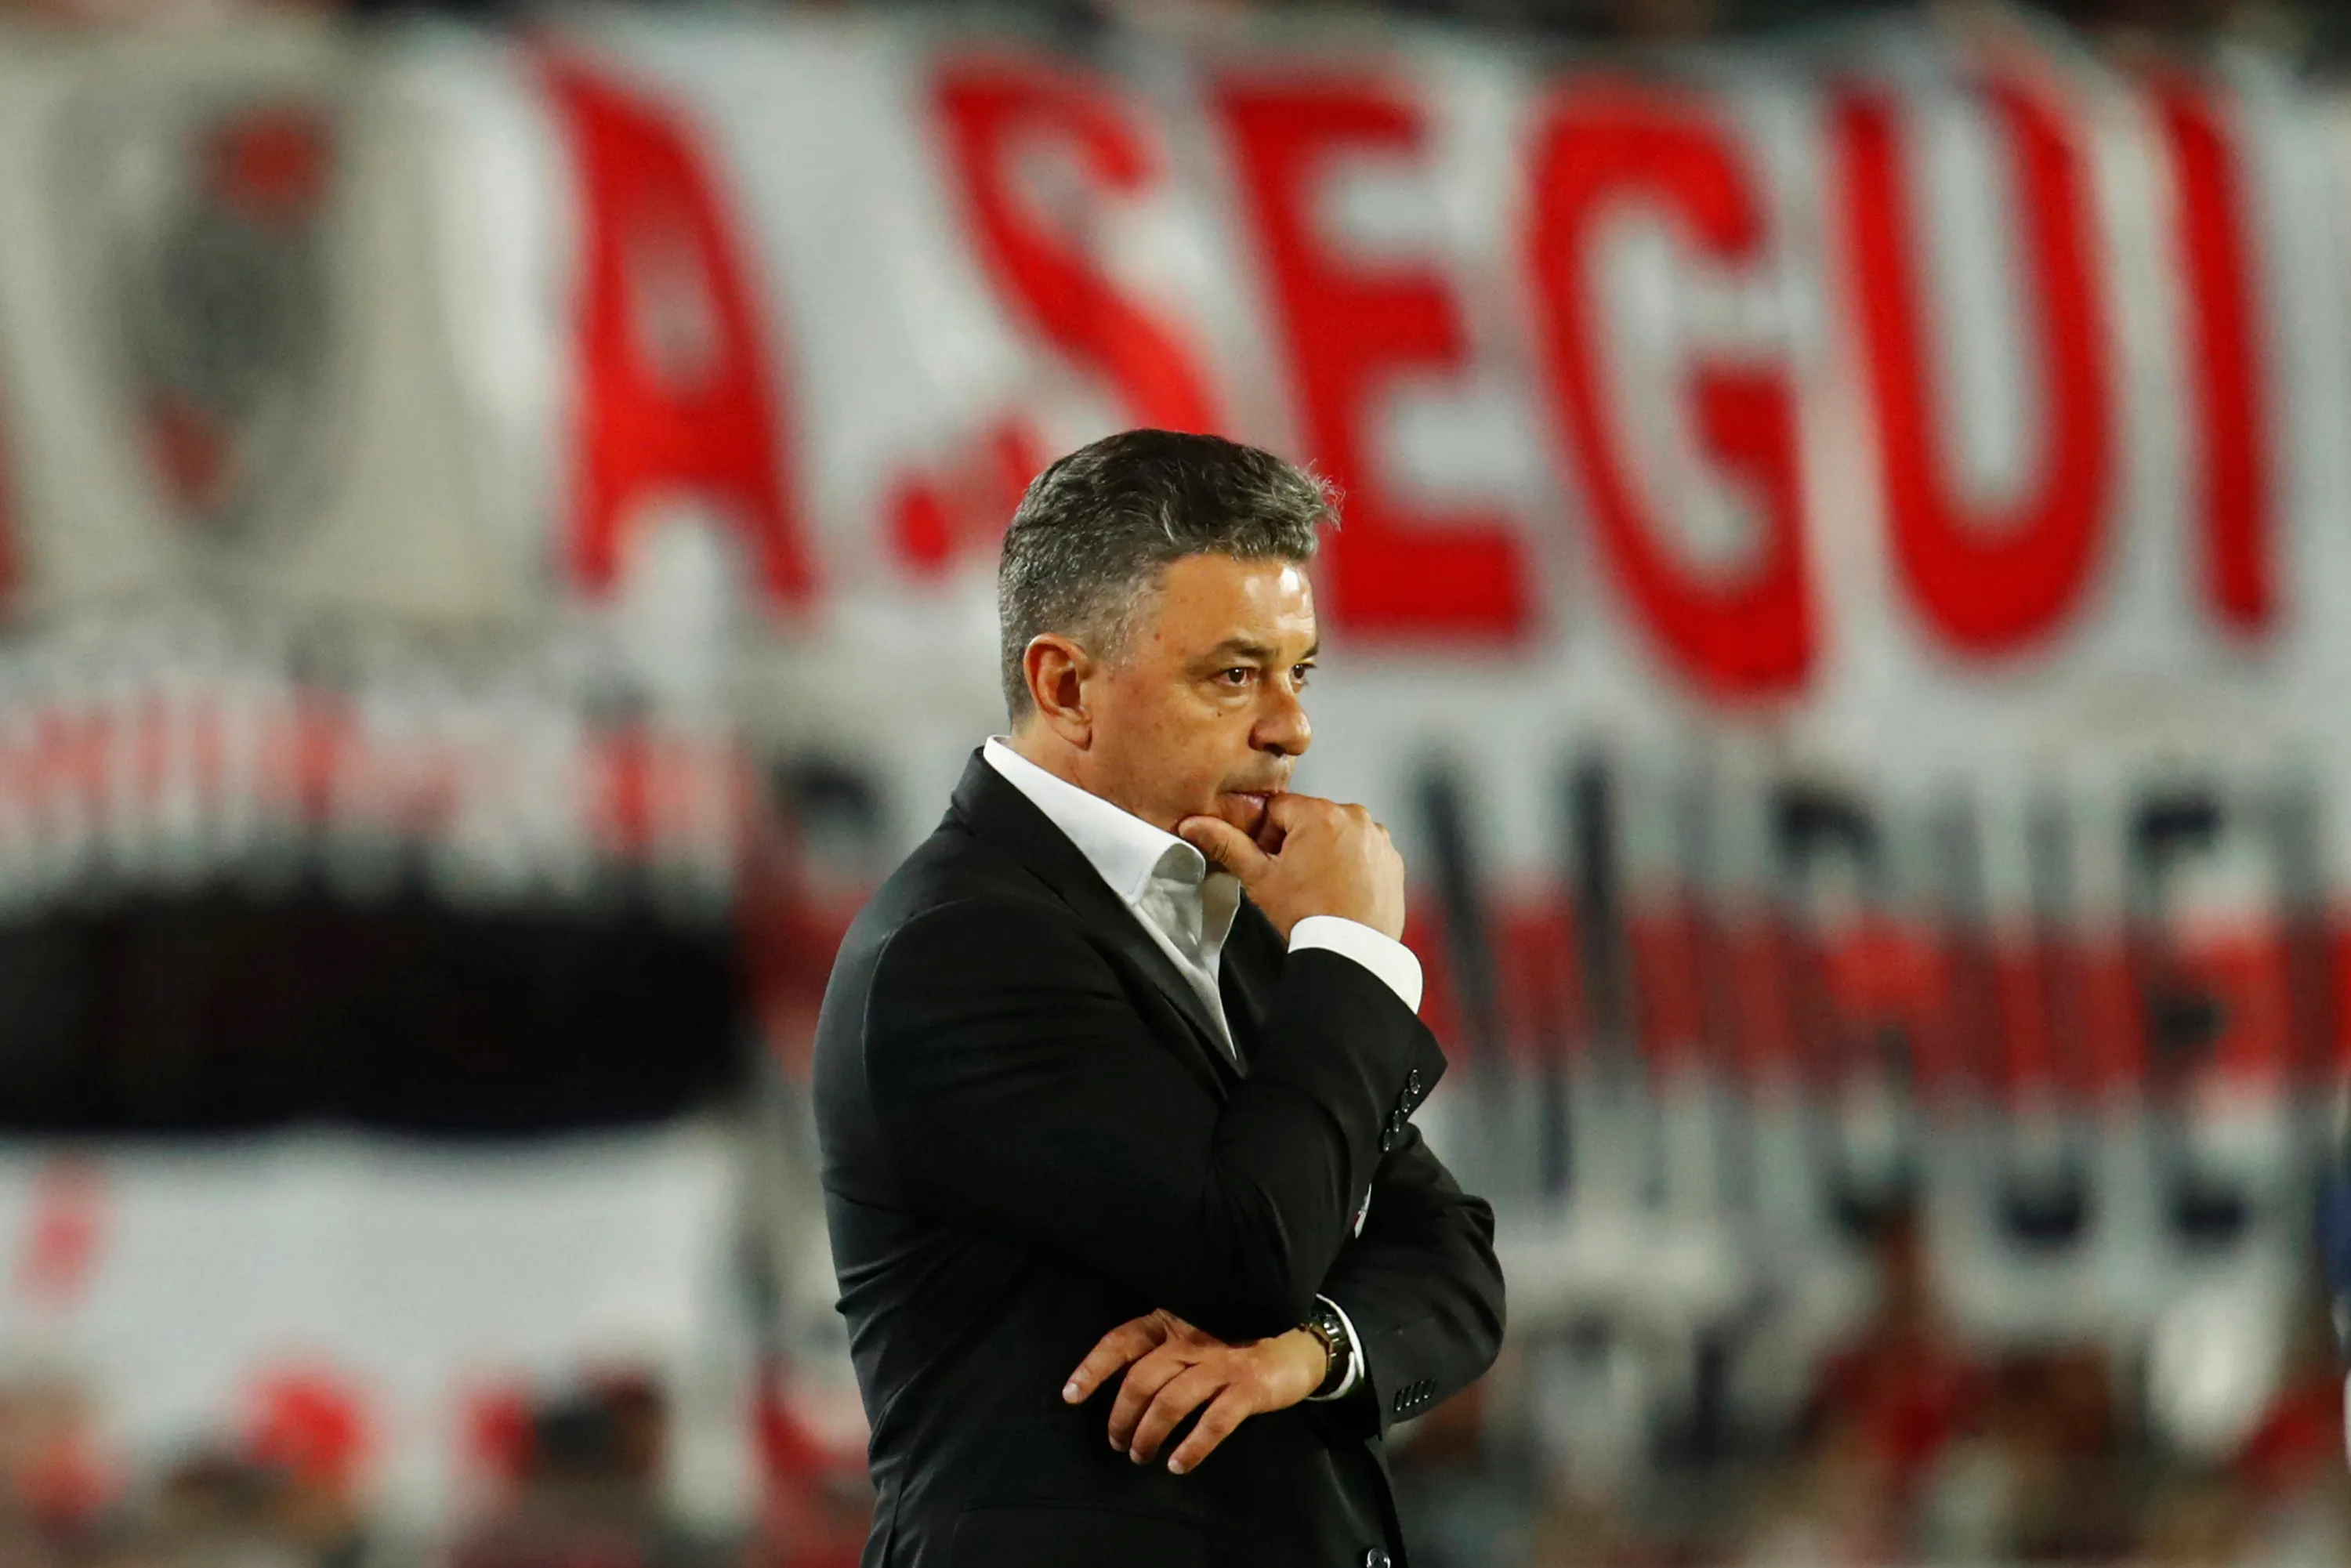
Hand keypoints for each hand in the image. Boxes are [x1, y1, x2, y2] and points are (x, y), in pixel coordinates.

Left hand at [1060, 1309, 1328, 1474]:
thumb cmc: (1232, 1343)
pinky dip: (1192, 1447)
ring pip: (1171, 1402)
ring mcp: (1221, 1362)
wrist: (1296, 1343)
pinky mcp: (1248, 1386)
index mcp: (1171, 1322)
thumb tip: (1116, 1382)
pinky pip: (1213, 1422)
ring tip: (1141, 1456)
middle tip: (1117, 1443)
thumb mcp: (1191, 1335)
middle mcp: (1192, 1338)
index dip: (1093, 1368)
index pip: (1121, 1341)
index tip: (1070, 1396)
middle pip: (1142, 1379)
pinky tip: (1179, 1464)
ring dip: (1150, 1435)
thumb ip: (1159, 1351)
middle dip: (1122, 1417)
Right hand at [1176, 793, 1404, 940]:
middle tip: (1291, 878)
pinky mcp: (1392, 857)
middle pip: (1309, 818)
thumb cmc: (1306, 915)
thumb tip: (1193, 824)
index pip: (1278, 808)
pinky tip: (1339, 890)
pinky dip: (1351, 862)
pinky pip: (1363, 848)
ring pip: (1336, 832)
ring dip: (1324, 850)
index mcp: (1319, 814)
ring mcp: (1377, 837)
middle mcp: (1354, 816)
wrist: (1351, 952)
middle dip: (1296, 841)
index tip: (1269, 863)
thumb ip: (1227, 844)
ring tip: (1317, 887)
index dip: (1266, 835)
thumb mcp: (1260, 878)